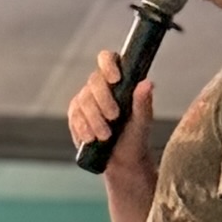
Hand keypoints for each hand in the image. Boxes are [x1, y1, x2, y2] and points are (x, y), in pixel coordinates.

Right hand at [67, 51, 156, 184]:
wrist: (123, 163)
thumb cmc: (136, 138)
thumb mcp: (142, 123)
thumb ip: (143, 103)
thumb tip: (147, 83)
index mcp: (118, 81)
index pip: (107, 58)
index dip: (108, 64)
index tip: (115, 79)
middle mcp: (100, 86)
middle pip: (94, 81)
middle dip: (103, 100)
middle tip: (114, 117)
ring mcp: (85, 100)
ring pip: (83, 100)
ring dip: (94, 119)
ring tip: (105, 136)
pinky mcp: (75, 115)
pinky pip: (74, 116)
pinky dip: (83, 128)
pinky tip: (91, 138)